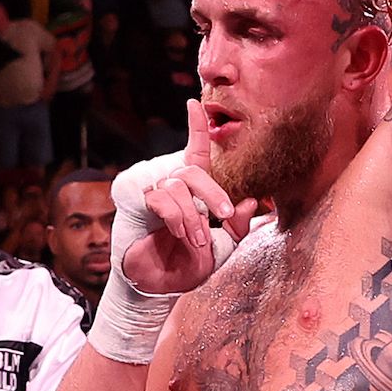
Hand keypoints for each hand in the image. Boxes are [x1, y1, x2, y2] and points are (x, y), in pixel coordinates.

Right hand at [116, 101, 255, 295]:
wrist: (161, 287)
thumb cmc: (190, 264)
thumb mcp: (225, 247)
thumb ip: (239, 226)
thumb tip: (252, 200)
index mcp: (194, 191)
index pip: (196, 152)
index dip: (196, 128)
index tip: (195, 104)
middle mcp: (174, 187)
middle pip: (193, 170)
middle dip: (213, 192)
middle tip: (224, 214)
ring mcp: (156, 194)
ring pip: (178, 185)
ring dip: (192, 214)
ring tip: (198, 238)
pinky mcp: (139, 205)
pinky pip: (161, 198)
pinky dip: (174, 215)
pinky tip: (178, 232)